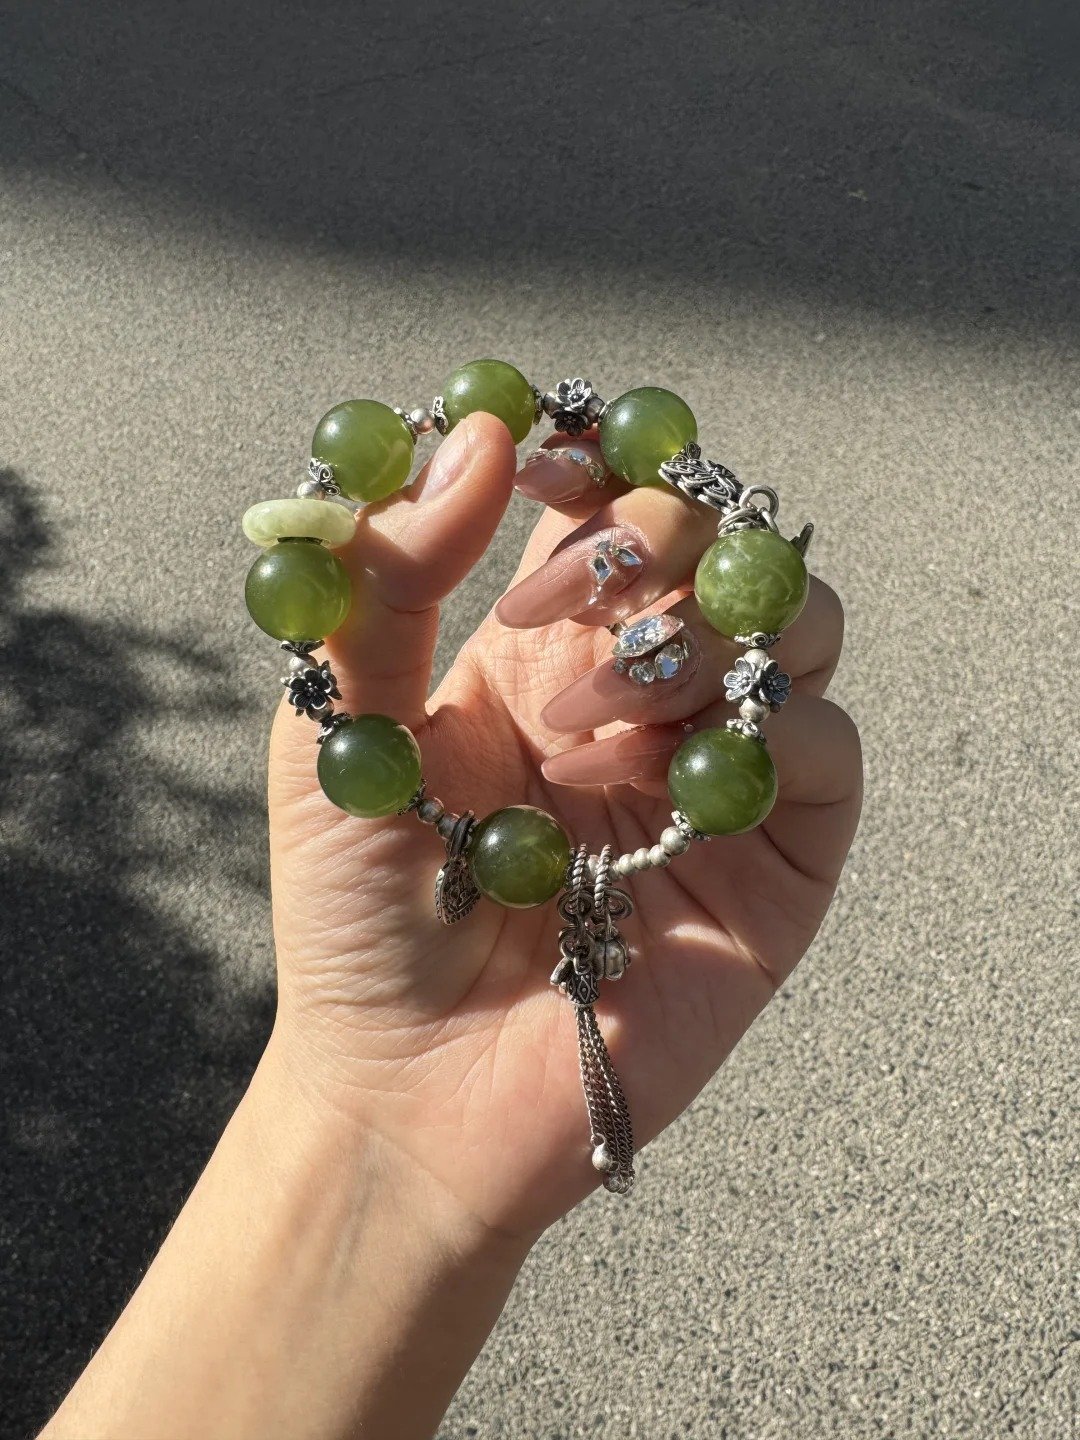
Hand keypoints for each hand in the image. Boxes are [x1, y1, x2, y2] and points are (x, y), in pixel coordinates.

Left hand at [268, 413, 861, 1243]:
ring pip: (795, 618)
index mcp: (545, 653)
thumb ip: (386, 583)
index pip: (613, 508)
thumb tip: (474, 439)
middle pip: (720, 537)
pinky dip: (754, 729)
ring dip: (697, 630)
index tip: (544, 463)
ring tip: (588, 721)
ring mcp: (714, 768)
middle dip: (652, 536)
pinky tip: (652, 785)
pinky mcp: (774, 856)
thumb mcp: (337, 732)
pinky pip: (822, 744)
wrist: (410, 1085)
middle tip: (560, 610)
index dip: (596, 461)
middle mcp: (643, 695)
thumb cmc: (361, 914)